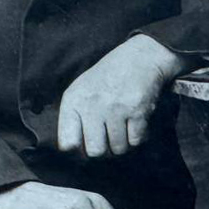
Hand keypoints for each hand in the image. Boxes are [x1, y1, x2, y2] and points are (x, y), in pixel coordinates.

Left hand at [58, 34, 185, 156]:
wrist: (141, 57)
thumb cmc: (108, 76)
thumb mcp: (82, 88)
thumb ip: (74, 117)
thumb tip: (76, 151)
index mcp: (74, 100)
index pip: (67, 143)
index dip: (78, 148)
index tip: (86, 143)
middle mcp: (92, 105)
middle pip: (95, 151)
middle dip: (104, 148)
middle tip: (109, 136)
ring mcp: (115, 108)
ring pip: (117, 149)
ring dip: (123, 143)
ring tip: (123, 127)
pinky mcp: (137, 111)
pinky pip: (135, 141)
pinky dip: (138, 137)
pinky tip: (136, 123)